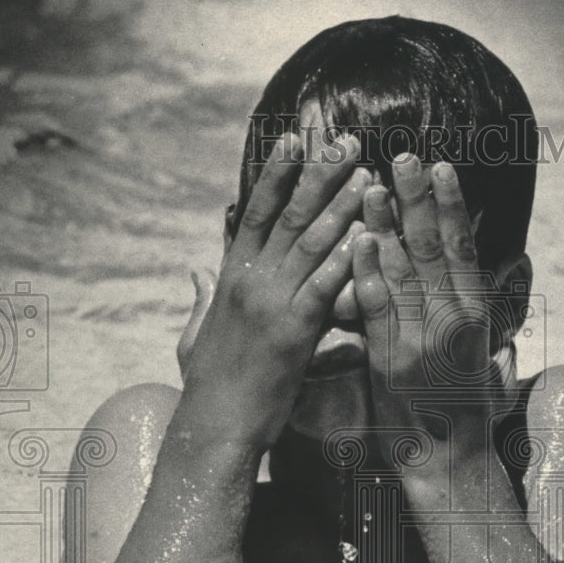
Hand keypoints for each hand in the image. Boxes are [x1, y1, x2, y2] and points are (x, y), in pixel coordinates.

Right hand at [181, 132, 370, 451]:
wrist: (214, 424)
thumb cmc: (207, 384)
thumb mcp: (196, 334)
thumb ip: (200, 298)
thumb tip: (197, 272)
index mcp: (231, 277)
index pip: (257, 212)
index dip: (276, 172)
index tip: (295, 138)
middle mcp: (251, 280)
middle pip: (289, 214)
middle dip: (319, 174)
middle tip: (347, 141)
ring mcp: (272, 303)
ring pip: (311, 242)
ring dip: (342, 205)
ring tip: (367, 173)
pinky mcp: (294, 331)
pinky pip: (325, 285)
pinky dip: (347, 258)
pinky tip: (368, 234)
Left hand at [352, 155, 504, 455]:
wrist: (449, 457)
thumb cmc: (466, 406)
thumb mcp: (483, 353)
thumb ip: (476, 308)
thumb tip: (484, 268)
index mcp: (475, 314)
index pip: (463, 248)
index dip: (452, 206)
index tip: (442, 169)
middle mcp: (451, 320)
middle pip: (433, 249)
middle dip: (417, 200)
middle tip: (403, 157)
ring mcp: (420, 339)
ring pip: (402, 271)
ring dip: (385, 225)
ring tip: (369, 185)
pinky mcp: (389, 360)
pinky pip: (376, 309)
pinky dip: (366, 273)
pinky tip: (357, 241)